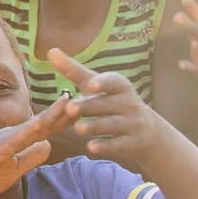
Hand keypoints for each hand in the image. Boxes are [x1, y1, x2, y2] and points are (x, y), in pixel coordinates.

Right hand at [0, 96, 77, 198]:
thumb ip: (30, 157)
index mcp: (16, 140)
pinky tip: (41, 124)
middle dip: (64, 112)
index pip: (45, 128)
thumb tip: (49, 144)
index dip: (64, 119)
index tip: (84, 109)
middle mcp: (11, 136)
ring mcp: (3, 142)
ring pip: (32, 126)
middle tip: (85, 98)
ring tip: (69, 103)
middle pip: (43, 122)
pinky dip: (28, 131)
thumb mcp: (13, 170)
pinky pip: (15, 140)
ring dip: (51, 115)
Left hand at [53, 48, 169, 167]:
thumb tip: (51, 51)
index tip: (91, 84)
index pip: (114, 82)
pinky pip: (118, 144)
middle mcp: (128, 103)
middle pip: (106, 105)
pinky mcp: (131, 143)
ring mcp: (132, 124)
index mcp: (120, 86)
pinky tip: (91, 147)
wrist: (147, 131)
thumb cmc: (111, 101)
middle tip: (70, 109)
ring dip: (94, 126)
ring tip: (78, 128)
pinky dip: (105, 146)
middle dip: (89, 107)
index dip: (103, 83)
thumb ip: (74, 71)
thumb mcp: (95, 86)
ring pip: (112, 124)